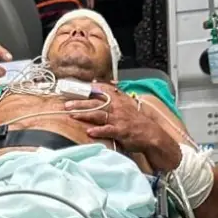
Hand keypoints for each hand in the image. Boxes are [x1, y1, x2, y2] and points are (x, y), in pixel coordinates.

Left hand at [65, 83, 181, 170]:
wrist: (150, 134)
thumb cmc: (136, 120)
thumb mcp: (127, 103)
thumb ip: (113, 93)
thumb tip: (98, 83)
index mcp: (118, 99)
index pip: (102, 90)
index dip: (88, 89)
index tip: (75, 88)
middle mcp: (117, 107)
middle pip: (96, 102)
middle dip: (80, 103)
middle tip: (66, 104)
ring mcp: (118, 119)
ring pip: (99, 114)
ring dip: (85, 114)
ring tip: (72, 115)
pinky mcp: (120, 131)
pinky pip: (108, 130)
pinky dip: (98, 131)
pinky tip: (90, 132)